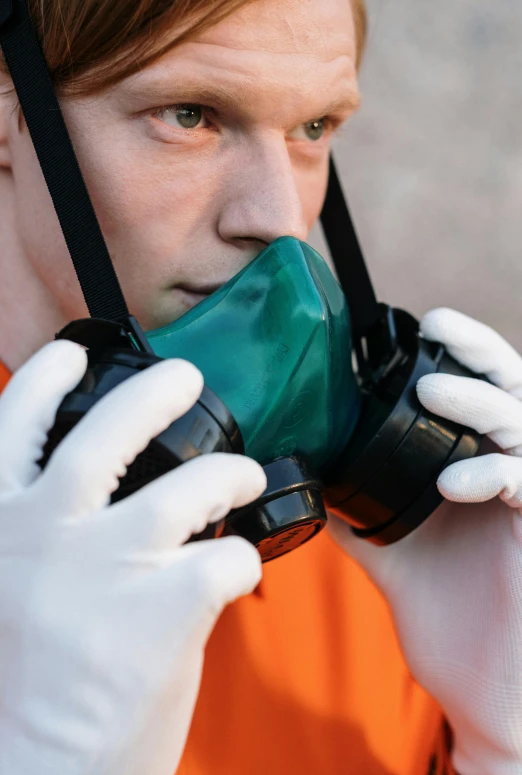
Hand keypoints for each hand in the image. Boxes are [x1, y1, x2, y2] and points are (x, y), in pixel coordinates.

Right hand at [0, 342, 265, 774]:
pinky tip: (241, 568)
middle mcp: (43, 534)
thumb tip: (97, 493)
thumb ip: (38, 534)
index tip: (75, 356)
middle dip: (156, 392)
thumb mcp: (6, 587)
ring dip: (227, 473)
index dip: (47, 376)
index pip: (17, 421)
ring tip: (243, 476)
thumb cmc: (20, 687)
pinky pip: (228, 558)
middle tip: (186, 377)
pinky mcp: (160, 613)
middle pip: (110, 430)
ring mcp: (103, 569)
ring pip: (189, 487)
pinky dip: (244, 560)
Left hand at [328, 308, 521, 774]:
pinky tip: (454, 480)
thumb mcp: (388, 551)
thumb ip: (356, 508)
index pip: (476, 391)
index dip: (456, 353)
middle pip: (511, 389)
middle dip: (479, 352)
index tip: (411, 328)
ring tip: (434, 390)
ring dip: (481, 403)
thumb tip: (307, 474)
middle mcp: (509, 472)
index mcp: (474, 466)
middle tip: (439, 327)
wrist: (481, 688)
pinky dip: (496, 472)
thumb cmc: (446, 613)